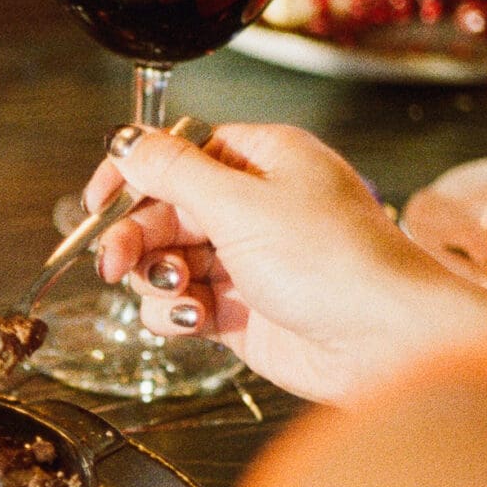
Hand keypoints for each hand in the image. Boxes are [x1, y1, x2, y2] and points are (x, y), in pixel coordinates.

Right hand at [86, 123, 486, 400]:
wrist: (387, 343)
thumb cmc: (336, 263)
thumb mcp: (243, 204)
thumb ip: (175, 173)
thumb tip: (128, 143)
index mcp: (264, 161)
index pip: (180, 153)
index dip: (134, 175)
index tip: (99, 199)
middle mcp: (256, 207)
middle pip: (165, 211)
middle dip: (137, 236)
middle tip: (114, 262)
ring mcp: (248, 262)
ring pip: (169, 260)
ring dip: (159, 278)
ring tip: (181, 293)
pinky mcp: (242, 313)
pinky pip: (184, 304)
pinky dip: (177, 313)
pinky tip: (195, 321)